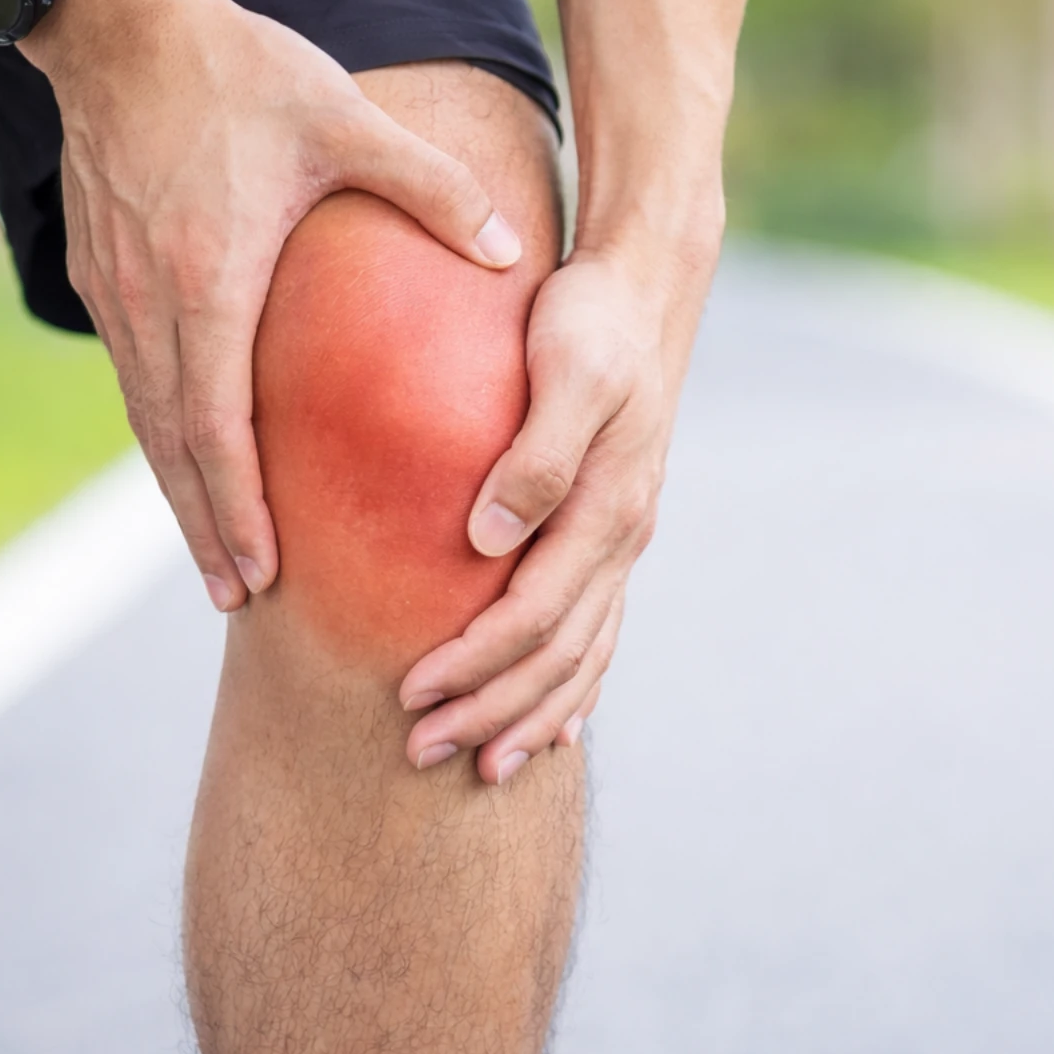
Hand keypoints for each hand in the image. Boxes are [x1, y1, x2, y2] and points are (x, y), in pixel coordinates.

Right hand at [22, 0, 524, 610]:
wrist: (114, 18)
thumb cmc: (238, 68)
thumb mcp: (345, 120)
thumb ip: (434, 190)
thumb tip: (513, 254)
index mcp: (212, 277)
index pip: (219, 424)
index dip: (239, 506)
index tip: (265, 570)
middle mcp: (150, 300)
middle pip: (173, 445)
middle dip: (206, 526)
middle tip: (238, 596)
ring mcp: (113, 288)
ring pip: (144, 417)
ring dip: (178, 491)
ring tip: (212, 553)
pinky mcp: (96, 267)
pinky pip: (131, 373)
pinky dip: (158, 432)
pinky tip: (185, 459)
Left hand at [397, 245, 713, 783]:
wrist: (645, 288)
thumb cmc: (592, 320)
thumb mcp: (567, 371)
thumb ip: (536, 456)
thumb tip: (486, 538)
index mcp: (608, 508)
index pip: (535, 615)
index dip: (474, 663)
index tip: (409, 692)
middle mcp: (622, 536)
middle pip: (558, 655)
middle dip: (490, 710)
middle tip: (418, 751)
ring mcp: (624, 539)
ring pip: (584, 656)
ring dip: (531, 715)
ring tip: (483, 764)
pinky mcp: (613, 530)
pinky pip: (599, 630)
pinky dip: (576, 686)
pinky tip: (555, 724)